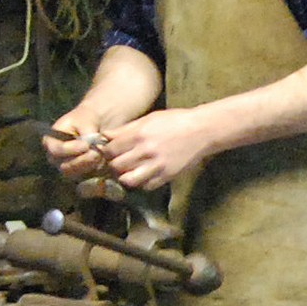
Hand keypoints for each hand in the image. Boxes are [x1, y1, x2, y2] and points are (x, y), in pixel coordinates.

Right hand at [41, 115, 112, 181]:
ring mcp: (68, 168)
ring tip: (102, 155)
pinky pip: (88, 179)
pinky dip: (97, 171)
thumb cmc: (89, 119)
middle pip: (65, 167)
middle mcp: (57, 158)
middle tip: (97, 153)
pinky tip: (105, 161)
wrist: (99, 123)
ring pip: (77, 175)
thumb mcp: (87, 119)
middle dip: (82, 161)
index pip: (56, 150)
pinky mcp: (81, 175)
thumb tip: (90, 145)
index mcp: (51, 141)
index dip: (70, 149)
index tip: (86, 144)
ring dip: (91, 167)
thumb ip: (87, 132)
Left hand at [98, 107, 221, 189]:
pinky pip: (146, 186)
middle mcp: (146, 151)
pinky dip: (141, 183)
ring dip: (125, 176)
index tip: (110, 151)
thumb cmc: (175, 121)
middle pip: (117, 166)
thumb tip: (105, 135)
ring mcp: (157, 166)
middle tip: (119, 161)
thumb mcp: (149, 119)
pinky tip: (144, 174)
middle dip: (114, 164)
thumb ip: (126, 129)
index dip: (107, 151)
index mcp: (139, 135)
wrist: (201, 131)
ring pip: (128, 180)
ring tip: (129, 170)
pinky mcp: (167, 176)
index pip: (111, 150)